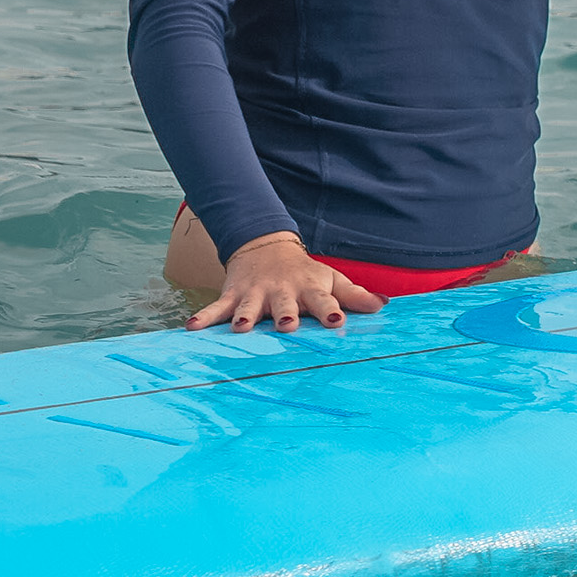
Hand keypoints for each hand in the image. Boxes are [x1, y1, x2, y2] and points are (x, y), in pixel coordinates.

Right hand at [185, 231, 385, 332]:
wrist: (266, 248)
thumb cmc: (305, 274)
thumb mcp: (331, 280)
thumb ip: (354, 295)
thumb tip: (384, 305)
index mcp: (310, 290)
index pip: (323, 300)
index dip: (330, 310)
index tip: (336, 321)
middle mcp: (283, 293)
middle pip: (285, 305)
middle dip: (285, 315)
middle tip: (286, 325)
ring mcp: (256, 295)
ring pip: (250, 307)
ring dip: (246, 317)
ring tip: (242, 328)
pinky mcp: (233, 296)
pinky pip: (217, 309)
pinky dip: (205, 318)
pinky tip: (192, 328)